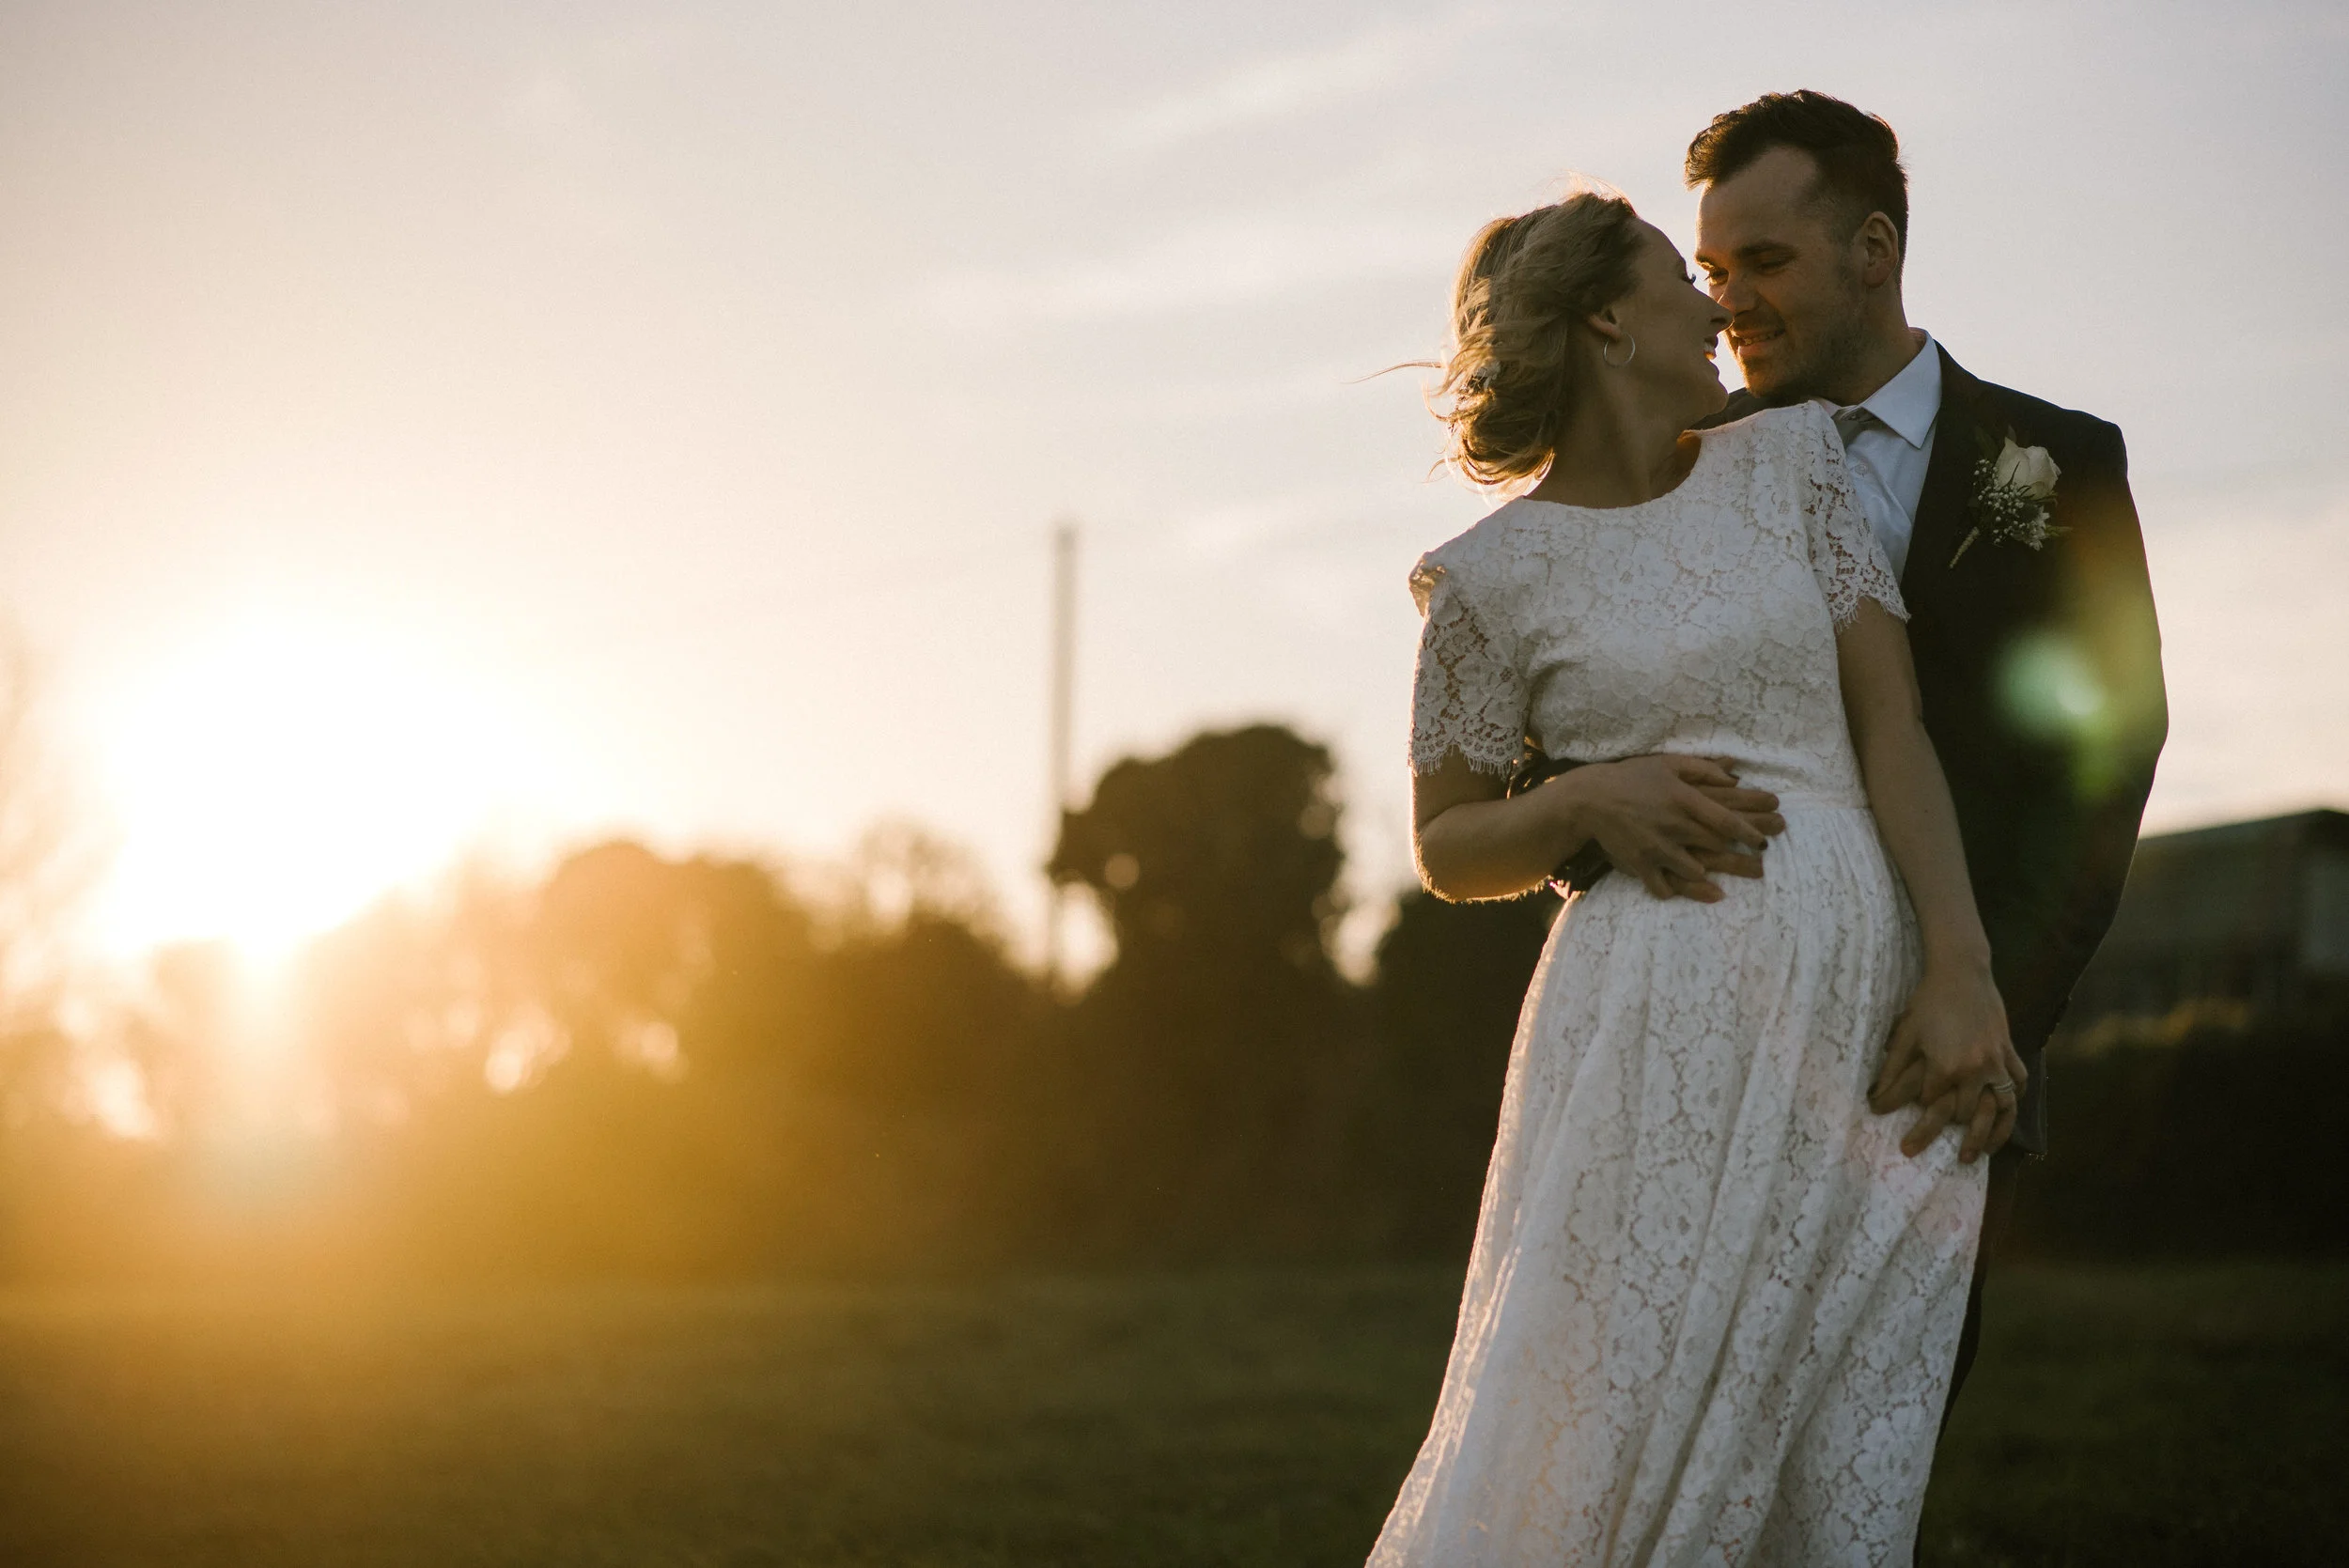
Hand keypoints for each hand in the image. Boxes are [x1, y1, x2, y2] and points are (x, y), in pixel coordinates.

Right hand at [1554, 755, 1784, 901]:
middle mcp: (1675, 826)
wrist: (1591, 798)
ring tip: (1720, 876)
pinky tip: (1683, 889)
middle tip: (1760, 865)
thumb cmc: (1632, 777)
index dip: (1751, 832)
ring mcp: (1658, 848)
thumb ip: (1704, 769)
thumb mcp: (1669, 764)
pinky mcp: (1641, 864)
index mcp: (1685, 799)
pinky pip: (1664, 887)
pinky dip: (1676, 890)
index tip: (1764, 841)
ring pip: (1696, 870)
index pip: (1726, 821)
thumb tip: (1735, 775)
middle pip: (1717, 847)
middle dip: (1742, 858)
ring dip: (1710, 874)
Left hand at [1868, 961, 2025, 1162]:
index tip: (1898, 1126)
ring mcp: (1997, 1063)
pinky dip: (2013, 1107)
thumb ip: (1892, 1070)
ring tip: (1974, 1158)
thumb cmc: (1928, 1002)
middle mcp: (1975, 1070)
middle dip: (1941, 1136)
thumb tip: (1875, 1100)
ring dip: (1986, 1137)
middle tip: (1920, 1154)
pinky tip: (2003, 1122)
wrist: (1961, 973)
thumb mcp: (1905, 1035)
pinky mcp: (2010, 1053)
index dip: (1913, 1115)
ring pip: (1998, 1111)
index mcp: (1946, 1066)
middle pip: (1961, 1114)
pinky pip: (2018, 1087)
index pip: (1928, 1103)